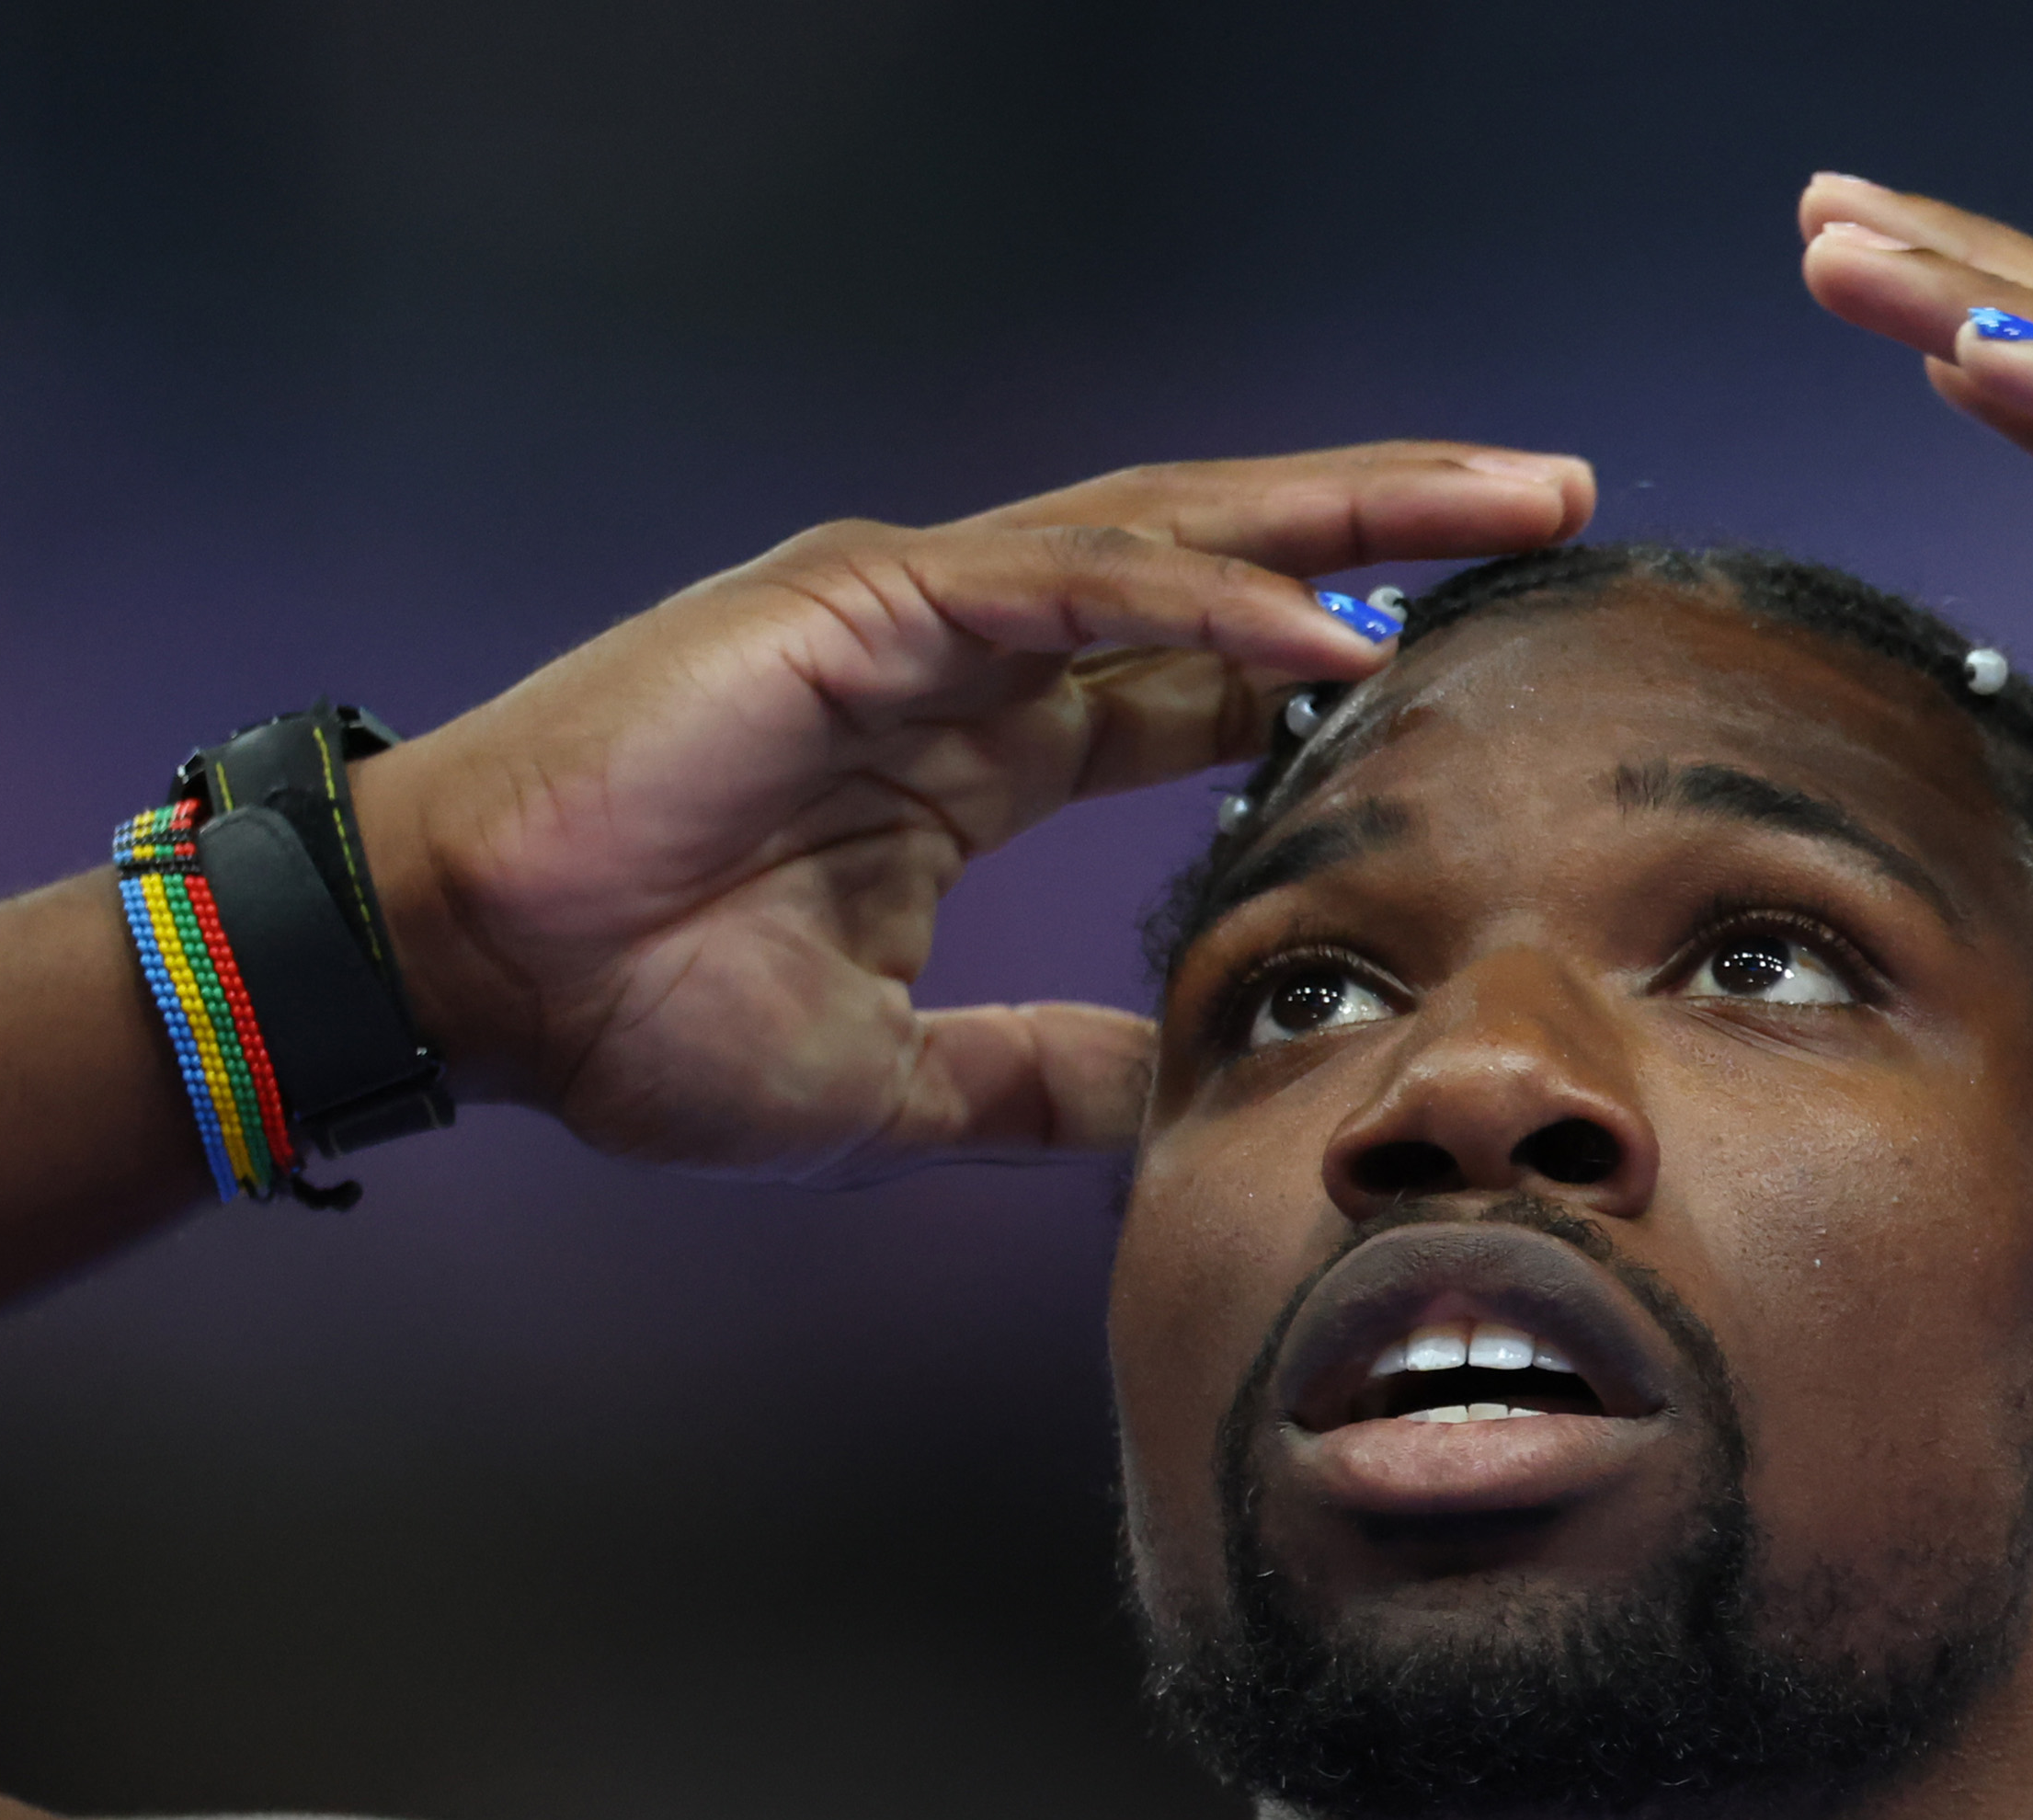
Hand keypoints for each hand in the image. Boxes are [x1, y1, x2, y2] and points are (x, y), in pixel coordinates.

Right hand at [355, 446, 1594, 1176]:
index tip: (1485, 668)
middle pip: (1224, 560)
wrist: (473, 988)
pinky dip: (1203, 603)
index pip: (1199, 670)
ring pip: (1174, 533)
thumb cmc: (631, 1015)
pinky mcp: (858, 612)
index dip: (1341, 657)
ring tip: (1506, 507)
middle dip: (1396, 529)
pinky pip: (1069, 591)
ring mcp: (913, 615)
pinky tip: (1327, 636)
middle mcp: (964, 651)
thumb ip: (1027, 1080)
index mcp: (977, 745)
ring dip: (1348, 521)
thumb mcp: (894, 1079)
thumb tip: (1152, 1105)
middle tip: (1559, 502)